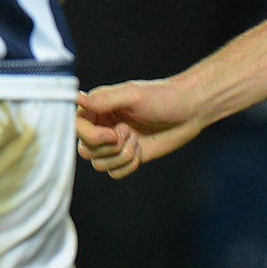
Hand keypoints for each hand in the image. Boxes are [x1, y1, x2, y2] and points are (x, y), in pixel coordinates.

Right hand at [75, 79, 203, 179]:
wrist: (191, 110)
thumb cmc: (163, 97)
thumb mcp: (133, 94)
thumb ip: (103, 100)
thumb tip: (76, 98)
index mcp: (99, 107)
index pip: (75, 128)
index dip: (91, 136)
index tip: (113, 134)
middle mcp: (103, 125)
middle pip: (85, 150)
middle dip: (108, 147)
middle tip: (129, 132)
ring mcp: (115, 143)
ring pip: (99, 164)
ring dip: (120, 157)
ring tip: (137, 140)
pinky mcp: (128, 157)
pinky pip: (114, 173)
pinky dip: (128, 166)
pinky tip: (142, 151)